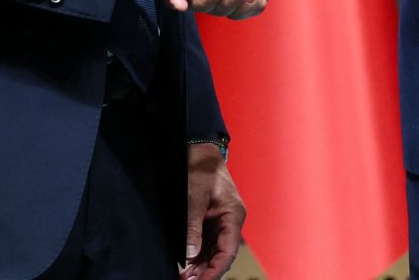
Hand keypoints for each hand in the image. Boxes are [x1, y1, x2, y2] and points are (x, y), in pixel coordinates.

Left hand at [182, 142, 242, 279]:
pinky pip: (207, 242)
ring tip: (184, 277)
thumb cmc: (200, 169)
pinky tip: (186, 264)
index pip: (227, 251)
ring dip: (201, 265)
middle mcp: (230, 221)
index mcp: (233, 215)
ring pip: (214, 251)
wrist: (199, 150)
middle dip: (206, 271)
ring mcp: (221, 221)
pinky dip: (197, 255)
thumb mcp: (195, 197)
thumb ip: (193, 226)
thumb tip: (190, 253)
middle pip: (221, 255)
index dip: (215, 270)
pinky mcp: (211, 220)